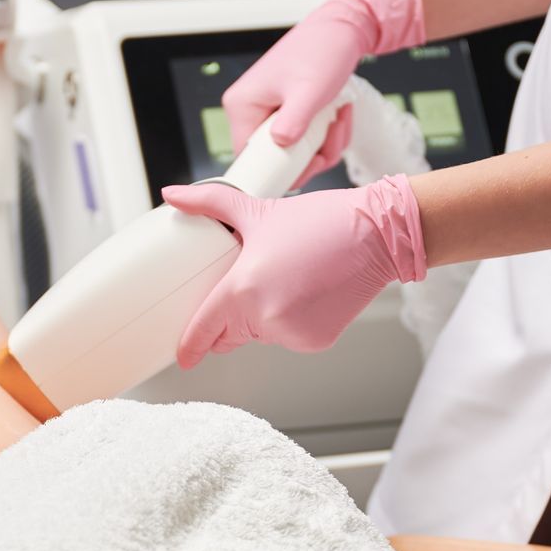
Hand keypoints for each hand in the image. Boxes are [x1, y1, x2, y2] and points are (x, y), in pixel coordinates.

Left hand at [160, 175, 426, 368]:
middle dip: (231, 318)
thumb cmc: (322, 222)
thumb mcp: (257, 210)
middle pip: (231, 334)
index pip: (205, 329)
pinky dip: (290, 322)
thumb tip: (174, 195)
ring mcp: (292, 334)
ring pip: (260, 335)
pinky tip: (305, 293)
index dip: (190, 345)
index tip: (184, 355)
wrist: (376, 234)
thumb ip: (209, 203)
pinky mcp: (315, 342)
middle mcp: (265, 318)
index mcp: (244, 289)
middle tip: (250, 285)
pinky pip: (288, 338)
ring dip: (261, 317)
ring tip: (286, 278)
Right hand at [224, 0, 426, 181]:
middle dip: (309, 157)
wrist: (342, 31)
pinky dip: (323, 137)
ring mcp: (267, 112)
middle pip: (273, 159)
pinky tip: (337, 117)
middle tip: (332, 141)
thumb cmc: (322, 51)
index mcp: (242, 106)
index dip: (279, 170)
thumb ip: (293, 121)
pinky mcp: (284, 113)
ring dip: (322, 146)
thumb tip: (280, 145)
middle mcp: (249, 111)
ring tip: (338, 122)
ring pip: (291, 153)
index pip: (248, 159)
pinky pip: (301, 141)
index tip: (310, 164)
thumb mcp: (309, 91)